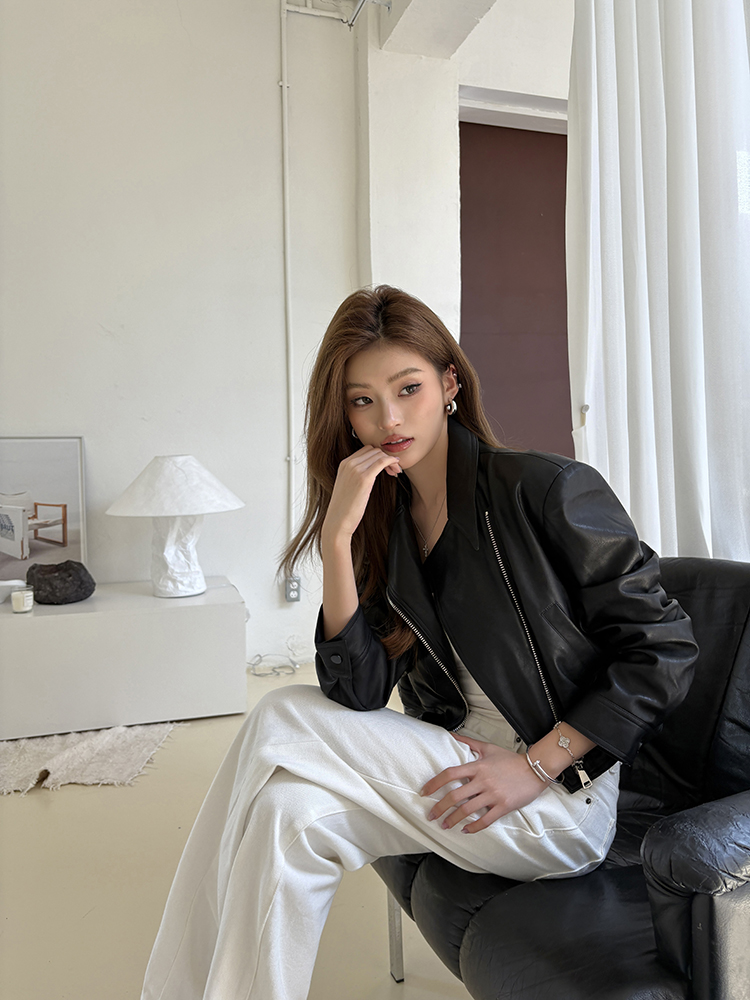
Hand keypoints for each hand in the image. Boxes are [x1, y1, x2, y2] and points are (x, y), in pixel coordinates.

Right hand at [322, 445, 401, 541]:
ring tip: (395, 472)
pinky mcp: (364, 478)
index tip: (386, 466)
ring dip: (390, 461)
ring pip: (379, 454)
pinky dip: (391, 462)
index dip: (379, 455)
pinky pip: (382, 462)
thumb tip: (371, 472)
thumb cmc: (344, 508)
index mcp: (344, 464)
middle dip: (386, 457)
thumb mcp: (347, 485)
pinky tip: (396, 469)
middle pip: (374, 450)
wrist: (338, 521)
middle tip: (393, 470)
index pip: (366, 450)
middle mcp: (349, 463)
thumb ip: (356, 475)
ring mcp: (356, 470)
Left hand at [420, 734, 547, 833]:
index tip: (424, 792)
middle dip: (439, 807)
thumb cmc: (510, 759)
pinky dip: (473, 827)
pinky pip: (485, 820)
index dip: (434, 783)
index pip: (450, 774)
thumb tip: (450, 735)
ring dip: (453, 820)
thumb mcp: (488, 748)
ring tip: (444, 825)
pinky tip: (465, 830)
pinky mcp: (503, 806)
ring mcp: (493, 794)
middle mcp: (483, 781)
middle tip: (430, 815)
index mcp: (477, 766)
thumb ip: (468, 742)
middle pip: (455, 796)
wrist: (535, 769)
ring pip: (467, 810)